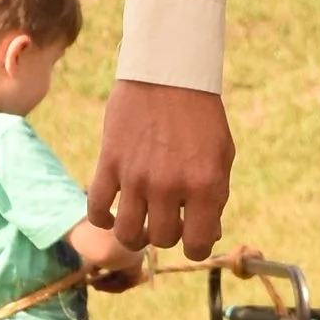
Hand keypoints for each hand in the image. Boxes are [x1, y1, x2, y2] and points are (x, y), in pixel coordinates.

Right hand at [92, 81, 235, 257]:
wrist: (168, 73)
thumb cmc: (201, 116)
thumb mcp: (222, 156)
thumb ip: (215, 197)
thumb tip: (208, 236)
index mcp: (205, 185)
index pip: (198, 246)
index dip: (197, 246)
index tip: (193, 236)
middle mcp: (169, 186)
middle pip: (161, 240)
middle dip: (167, 235)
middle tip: (168, 218)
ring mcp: (136, 177)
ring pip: (127, 233)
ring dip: (135, 235)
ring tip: (141, 223)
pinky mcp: (109, 163)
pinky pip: (97, 209)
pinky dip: (104, 218)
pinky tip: (114, 213)